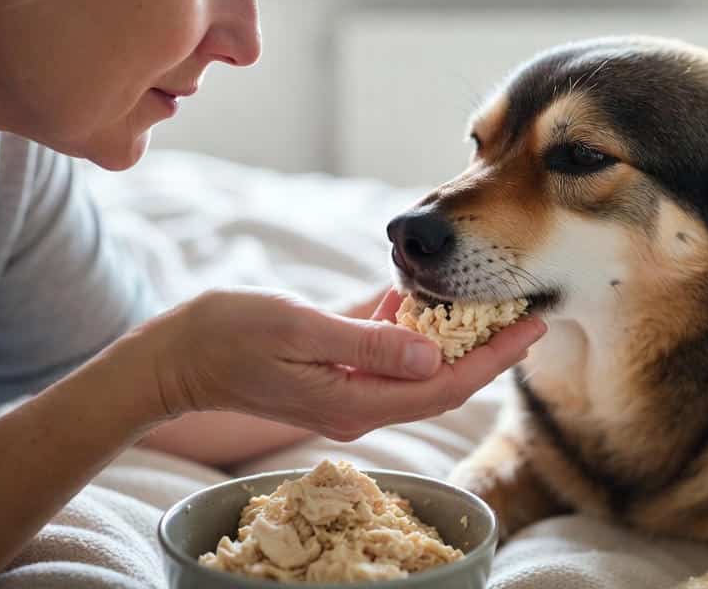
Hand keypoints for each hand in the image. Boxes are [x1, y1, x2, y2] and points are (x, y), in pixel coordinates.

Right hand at [143, 287, 545, 440]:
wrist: (174, 357)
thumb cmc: (226, 335)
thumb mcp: (296, 331)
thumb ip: (364, 345)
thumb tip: (432, 357)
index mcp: (353, 402)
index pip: (443, 388)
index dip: (494, 360)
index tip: (533, 326)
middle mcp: (358, 406)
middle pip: (441, 383)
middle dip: (489, 351)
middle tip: (530, 308)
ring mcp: (346, 392)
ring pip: (419, 370)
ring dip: (458, 340)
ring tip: (497, 301)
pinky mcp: (335, 374)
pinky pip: (389, 357)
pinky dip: (416, 331)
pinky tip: (435, 300)